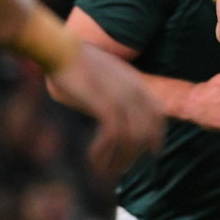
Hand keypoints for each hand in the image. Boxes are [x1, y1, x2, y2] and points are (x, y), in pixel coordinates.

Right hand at [49, 43, 164, 176]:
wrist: (62, 49)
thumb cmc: (75, 64)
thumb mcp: (104, 79)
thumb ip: (112, 95)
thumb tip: (107, 113)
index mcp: (136, 84)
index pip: (158, 114)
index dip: (157, 136)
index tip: (153, 152)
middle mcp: (135, 92)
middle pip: (148, 130)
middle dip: (137, 153)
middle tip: (121, 169)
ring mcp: (123, 98)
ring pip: (133, 138)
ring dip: (120, 158)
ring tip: (105, 170)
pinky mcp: (107, 104)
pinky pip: (115, 136)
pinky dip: (105, 152)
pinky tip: (94, 159)